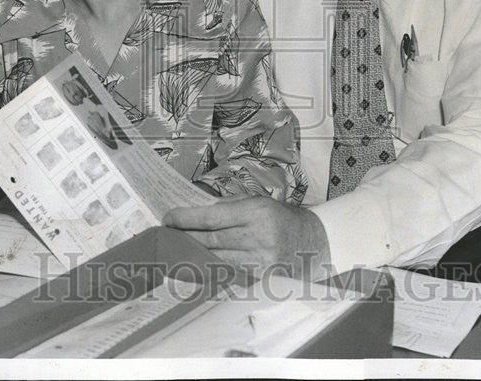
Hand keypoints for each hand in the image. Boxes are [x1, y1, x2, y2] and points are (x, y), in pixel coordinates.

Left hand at [163, 197, 331, 279]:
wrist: (313, 242)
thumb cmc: (282, 218)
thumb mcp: (259, 202)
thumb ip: (229, 206)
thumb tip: (198, 212)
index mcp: (257, 212)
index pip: (212, 217)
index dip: (186, 218)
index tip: (168, 218)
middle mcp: (258, 237)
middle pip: (211, 240)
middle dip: (185, 237)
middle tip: (167, 234)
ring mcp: (260, 261)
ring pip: (216, 260)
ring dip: (193, 256)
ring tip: (175, 250)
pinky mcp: (261, 278)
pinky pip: (228, 274)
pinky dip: (210, 270)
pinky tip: (196, 266)